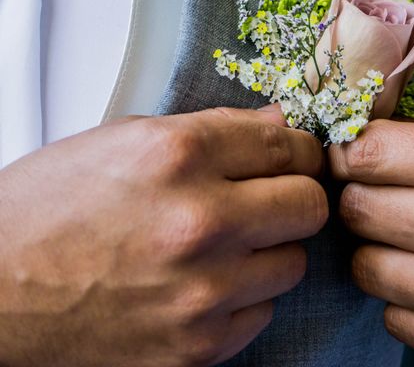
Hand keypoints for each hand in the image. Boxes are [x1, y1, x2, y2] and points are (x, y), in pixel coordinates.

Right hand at [0, 108, 326, 366]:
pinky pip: (262, 311)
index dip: (300, 152)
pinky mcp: (197, 346)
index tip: (296, 159)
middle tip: (270, 200)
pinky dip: (243, 296)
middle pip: (309, 205)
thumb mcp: (125, 140)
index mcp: (179, 156)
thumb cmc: (49, 210)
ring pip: (292, 263)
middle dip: (296, 197)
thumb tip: (278, 125)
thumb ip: (215, 129)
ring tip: (224, 246)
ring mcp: (201, 292)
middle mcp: (198, 223)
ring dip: (268, 250)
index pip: (288, 148)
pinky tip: (203, 284)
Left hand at [330, 120, 413, 366]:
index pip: (365, 153)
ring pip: (364, 267)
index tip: (352, 158)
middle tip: (384, 198)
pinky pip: (393, 316)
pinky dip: (407, 298)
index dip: (349, 153)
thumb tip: (355, 151)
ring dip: (380, 251)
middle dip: (361, 199)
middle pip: (355, 209)